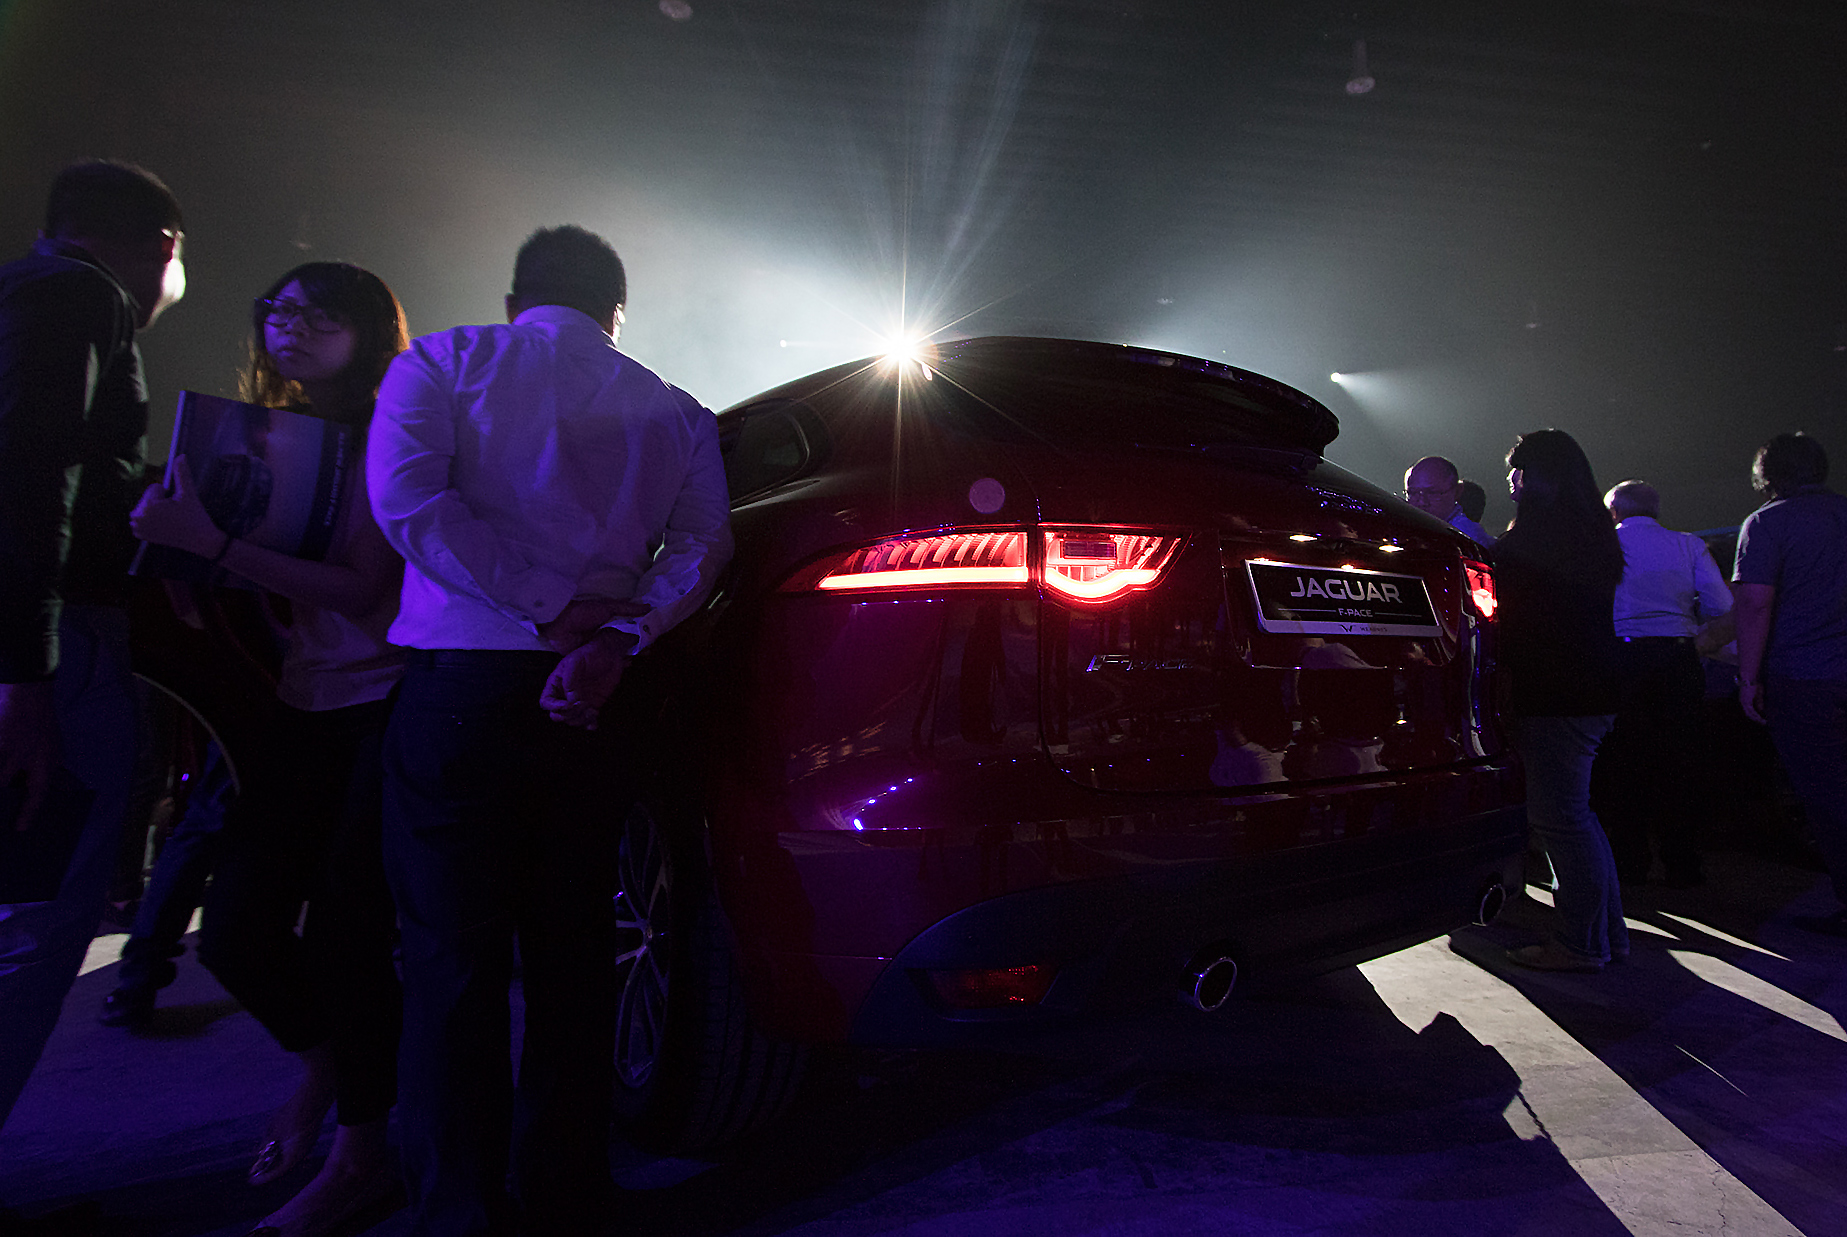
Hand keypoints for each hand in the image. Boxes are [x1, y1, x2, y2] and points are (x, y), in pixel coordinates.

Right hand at [0, 680, 60, 830]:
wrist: (27, 689)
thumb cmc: (39, 722)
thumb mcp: (51, 747)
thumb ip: (42, 769)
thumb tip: (29, 791)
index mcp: (43, 759)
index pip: (38, 791)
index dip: (29, 811)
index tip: (20, 829)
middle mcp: (23, 755)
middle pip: (3, 782)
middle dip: (0, 802)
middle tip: (1, 822)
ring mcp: (4, 746)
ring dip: (0, 780)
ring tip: (1, 782)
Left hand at [130, 455, 224, 557]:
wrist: (200, 540)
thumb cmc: (195, 516)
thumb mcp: (188, 493)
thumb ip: (182, 474)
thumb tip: (181, 455)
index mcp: (148, 506)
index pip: (154, 488)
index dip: (168, 494)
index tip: (177, 506)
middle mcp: (138, 517)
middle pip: (146, 497)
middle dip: (159, 501)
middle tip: (174, 513)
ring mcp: (138, 527)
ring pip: (144, 506)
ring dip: (154, 509)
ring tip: (168, 519)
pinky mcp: (140, 534)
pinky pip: (140, 518)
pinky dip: (149, 519)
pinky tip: (162, 524)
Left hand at [536, 597, 648, 654]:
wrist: (559, 624)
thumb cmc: (583, 612)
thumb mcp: (607, 607)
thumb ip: (627, 608)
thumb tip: (649, 607)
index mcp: (611, 621)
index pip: (630, 627)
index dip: (642, 632)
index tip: (655, 638)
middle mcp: (607, 634)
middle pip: (626, 641)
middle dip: (638, 647)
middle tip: (651, 653)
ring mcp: (599, 647)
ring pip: (618, 652)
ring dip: (628, 656)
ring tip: (642, 661)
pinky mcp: (591, 658)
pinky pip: (605, 661)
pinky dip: (614, 664)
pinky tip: (626, 667)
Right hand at [539, 628, 636, 728]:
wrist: (610, 654)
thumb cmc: (590, 654)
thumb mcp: (575, 661)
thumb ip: (570, 680)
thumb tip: (571, 699)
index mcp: (556, 685)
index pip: (546, 702)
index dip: (554, 707)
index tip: (568, 704)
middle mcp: (564, 696)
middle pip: (557, 715)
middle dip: (569, 714)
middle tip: (583, 704)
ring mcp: (578, 702)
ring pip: (572, 720)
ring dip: (581, 719)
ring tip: (592, 710)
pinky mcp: (592, 706)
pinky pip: (587, 721)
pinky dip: (590, 724)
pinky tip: (594, 722)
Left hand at [1740, 681, 1765, 724]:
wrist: (1750, 678)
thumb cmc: (1754, 684)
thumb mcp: (1758, 695)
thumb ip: (1759, 702)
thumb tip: (1760, 710)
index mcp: (1745, 701)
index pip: (1750, 712)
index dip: (1756, 717)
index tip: (1762, 721)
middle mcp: (1742, 703)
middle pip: (1749, 714)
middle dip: (1756, 719)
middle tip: (1763, 724)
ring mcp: (1743, 703)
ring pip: (1749, 714)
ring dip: (1757, 719)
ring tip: (1763, 723)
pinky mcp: (1746, 702)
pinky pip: (1751, 712)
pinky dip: (1756, 716)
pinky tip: (1761, 719)